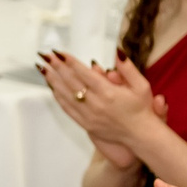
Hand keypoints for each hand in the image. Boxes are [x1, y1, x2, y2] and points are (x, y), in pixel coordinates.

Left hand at [40, 52, 159, 153]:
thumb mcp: (141, 85)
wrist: (140, 135)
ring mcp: (89, 115)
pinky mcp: (86, 124)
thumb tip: (117, 51)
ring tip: (44, 69)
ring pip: (66, 95)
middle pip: (71, 82)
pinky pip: (68, 109)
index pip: (83, 73)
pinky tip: (53, 87)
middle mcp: (96, 104)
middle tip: (46, 56)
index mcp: (108, 92)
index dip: (70, 62)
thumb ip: (128, 68)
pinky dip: (59, 97)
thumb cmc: (142, 109)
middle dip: (57, 67)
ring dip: (54, 81)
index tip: (59, 52)